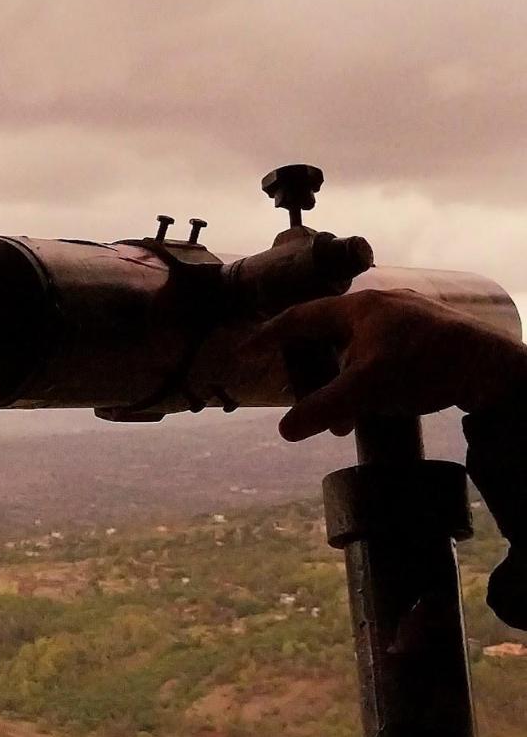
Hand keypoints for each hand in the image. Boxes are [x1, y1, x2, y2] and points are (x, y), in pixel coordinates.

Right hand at [264, 289, 526, 440]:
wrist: (489, 367)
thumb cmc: (423, 366)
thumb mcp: (364, 390)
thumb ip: (321, 409)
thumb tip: (285, 430)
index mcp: (357, 308)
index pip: (298, 318)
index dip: (268, 336)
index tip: (247, 351)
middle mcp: (378, 305)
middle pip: (328, 334)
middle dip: (313, 371)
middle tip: (304, 398)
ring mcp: (405, 317)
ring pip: (356, 347)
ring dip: (343, 381)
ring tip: (344, 416)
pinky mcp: (426, 334)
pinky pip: (381, 352)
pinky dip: (368, 377)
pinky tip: (377, 402)